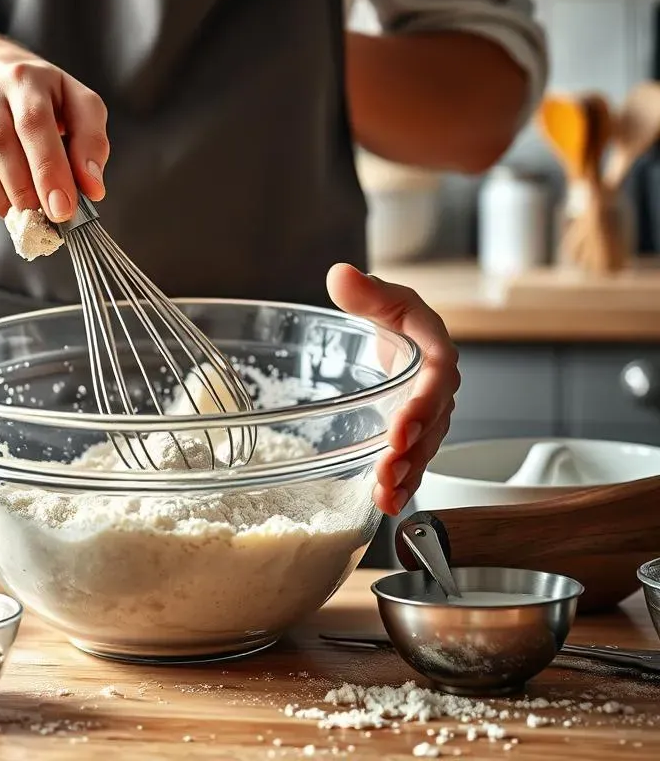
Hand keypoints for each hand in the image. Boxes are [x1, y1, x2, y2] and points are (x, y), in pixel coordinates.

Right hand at [0, 34, 109, 220]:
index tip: (64, 209)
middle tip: (47, 216)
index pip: (34, 124)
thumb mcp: (79, 105)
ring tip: (25, 212)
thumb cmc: (45, 98)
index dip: (49, 170)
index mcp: (27, 79)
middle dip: (27, 190)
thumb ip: (91, 143)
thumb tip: (92, 189)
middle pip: (1, 144)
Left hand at [327, 263, 458, 516]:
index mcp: (435, 351)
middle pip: (433, 423)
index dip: (423, 404)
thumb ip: (366, 291)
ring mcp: (427, 414)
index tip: (402, 426)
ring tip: (386, 496)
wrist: (399, 331)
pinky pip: (412, 461)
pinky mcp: (413, 433)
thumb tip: (341, 275)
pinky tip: (385, 503)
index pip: (437, 379)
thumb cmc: (394, 312)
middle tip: (389, 469)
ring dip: (406, 474)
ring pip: (424, 449)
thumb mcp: (383, 297)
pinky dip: (400, 483)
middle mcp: (437, 388)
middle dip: (412, 449)